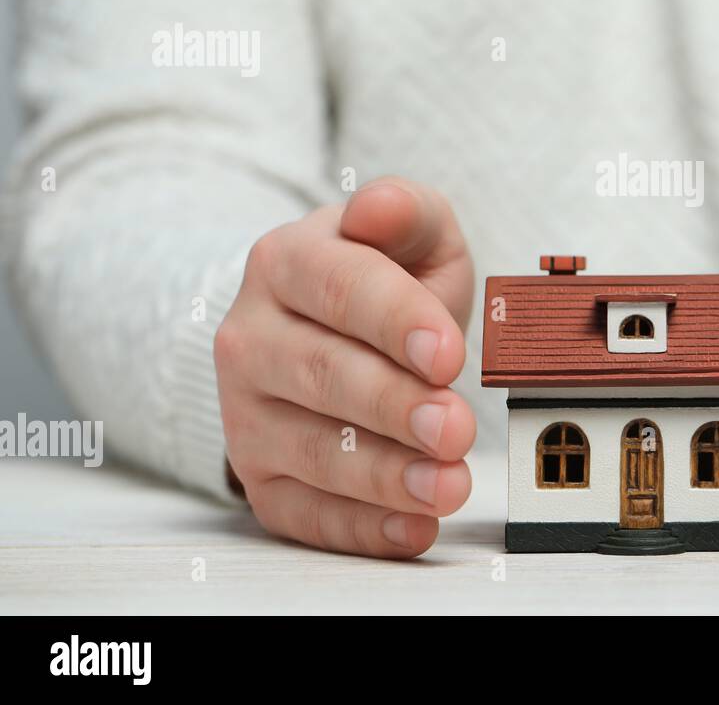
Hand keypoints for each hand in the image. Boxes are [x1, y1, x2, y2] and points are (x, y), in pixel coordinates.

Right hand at [215, 177, 476, 557]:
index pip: (342, 289)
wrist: (323, 328)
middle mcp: (251, 337)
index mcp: (287, 262)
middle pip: (326, 375)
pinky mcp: (259, 475)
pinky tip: (413, 526)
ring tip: (447, 484)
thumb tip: (380, 206)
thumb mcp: (409, 232)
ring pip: (312, 450)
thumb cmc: (382, 278)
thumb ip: (407, 212)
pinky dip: (359, 528)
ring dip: (384, 475)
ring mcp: (246, 412)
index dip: (397, 323)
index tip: (448, 356)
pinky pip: (301, 513)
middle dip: (396, 407)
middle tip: (456, 428)